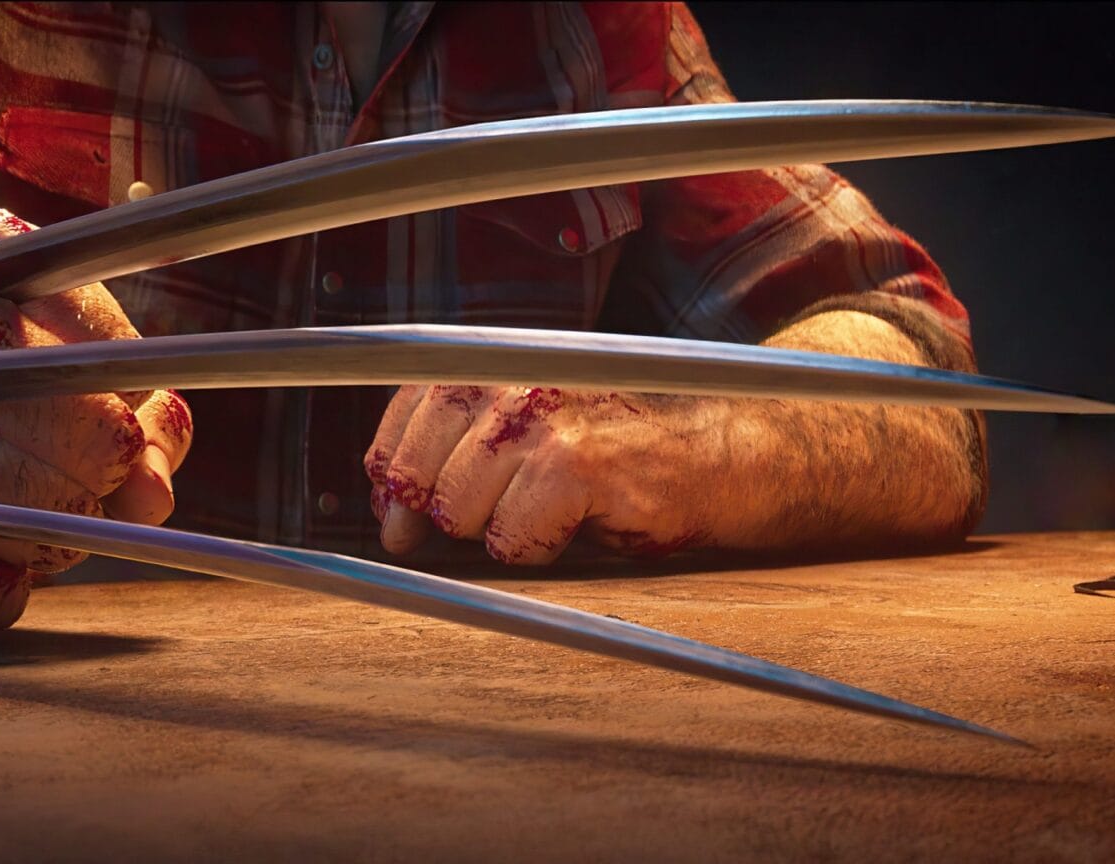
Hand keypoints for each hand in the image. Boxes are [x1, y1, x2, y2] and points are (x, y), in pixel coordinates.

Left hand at [364, 385, 733, 563]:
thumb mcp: (533, 430)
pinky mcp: (575, 466)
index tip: (403, 504)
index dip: (395, 468)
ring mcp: (542, 419)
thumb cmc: (624, 447)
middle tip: (498, 516)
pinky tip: (575, 526)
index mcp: (499, 358)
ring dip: (495, 532)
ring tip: (549, 512)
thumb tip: (389, 517)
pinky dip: (534, 550)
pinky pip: (510, 538)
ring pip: (459, 509)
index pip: (407, 410)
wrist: (725, 449)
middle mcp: (513, 378)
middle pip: (421, 471)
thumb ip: (457, 454)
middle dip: (443, 512)